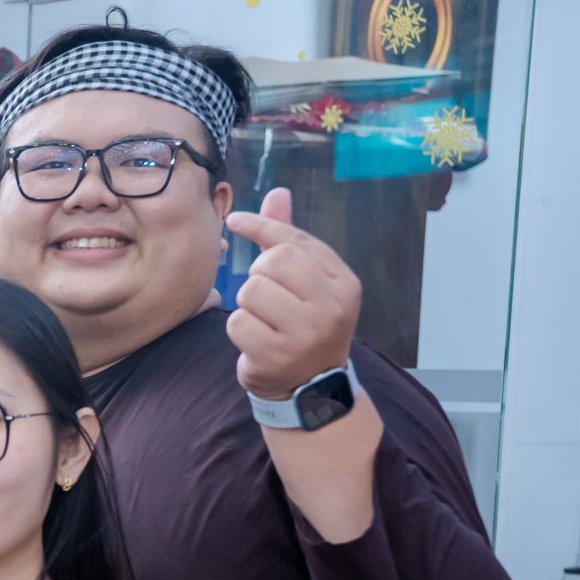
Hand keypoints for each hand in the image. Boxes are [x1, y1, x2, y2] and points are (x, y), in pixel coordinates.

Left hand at [224, 188, 361, 403]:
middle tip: (266, 296)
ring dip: (247, 305)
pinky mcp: (277, 356)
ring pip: (250, 291)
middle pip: (272, 262)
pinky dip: (239, 329)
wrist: (310, 387)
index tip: (235, 220)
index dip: (262, 227)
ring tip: (264, 321)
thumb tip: (278, 192)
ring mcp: (306, 333)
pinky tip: (256, 341)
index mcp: (345, 282)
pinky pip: (237, 323)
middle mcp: (332, 306)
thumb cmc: (304, 325)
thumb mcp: (308, 282)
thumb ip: (290, 239)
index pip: (295, 241)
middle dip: (257, 275)